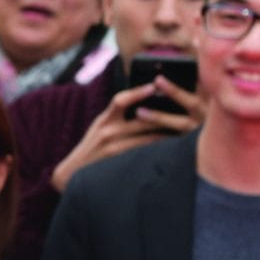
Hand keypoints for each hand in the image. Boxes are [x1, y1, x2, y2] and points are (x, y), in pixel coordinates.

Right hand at [50, 80, 199, 191]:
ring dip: (169, 131)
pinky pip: (147, 150)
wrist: (73, 173)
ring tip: (186, 126)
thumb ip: (117, 117)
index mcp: (103, 120)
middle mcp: (107, 131)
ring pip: (149, 135)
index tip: (153, 86)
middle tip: (184, 107)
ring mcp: (114, 146)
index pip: (119, 100)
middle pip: (143, 118)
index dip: (137, 92)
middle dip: (165, 113)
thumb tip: (143, 106)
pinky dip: (161, 145)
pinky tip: (174, 144)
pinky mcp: (120, 159)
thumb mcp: (99, 129)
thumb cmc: (92, 149)